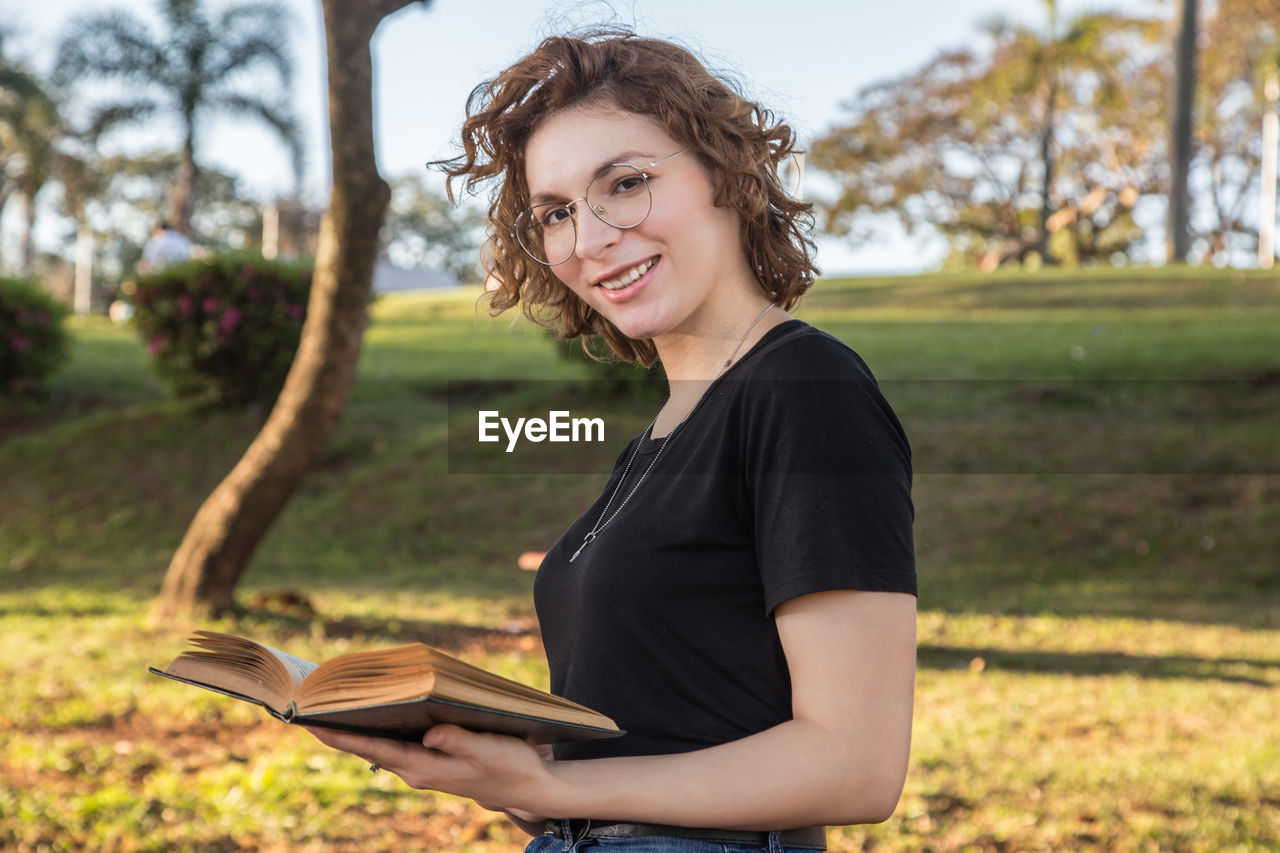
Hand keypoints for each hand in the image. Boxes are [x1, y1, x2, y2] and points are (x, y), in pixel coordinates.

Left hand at [301, 724, 555, 818]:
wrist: (529, 787)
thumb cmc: (510, 766)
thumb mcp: (488, 750)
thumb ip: (457, 740)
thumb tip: (430, 732)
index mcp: (426, 767)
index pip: (376, 749)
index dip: (344, 736)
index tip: (313, 724)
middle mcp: (418, 769)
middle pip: (371, 747)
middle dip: (342, 729)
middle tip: (311, 707)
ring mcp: (424, 767)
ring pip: (383, 745)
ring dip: (359, 728)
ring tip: (332, 707)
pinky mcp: (433, 760)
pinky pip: (397, 744)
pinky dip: (381, 729)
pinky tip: (375, 714)